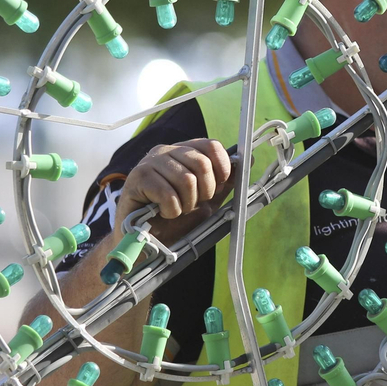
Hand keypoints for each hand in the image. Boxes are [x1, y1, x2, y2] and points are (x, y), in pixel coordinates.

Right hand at [117, 139, 232, 242]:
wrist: (147, 240)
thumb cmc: (175, 218)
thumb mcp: (207, 200)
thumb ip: (225, 182)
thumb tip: (248, 160)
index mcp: (183, 151)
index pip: (211, 145)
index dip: (222, 167)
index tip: (218, 187)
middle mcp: (166, 151)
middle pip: (201, 162)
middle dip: (205, 191)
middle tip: (193, 204)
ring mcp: (150, 162)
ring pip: (186, 179)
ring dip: (186, 203)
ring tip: (177, 210)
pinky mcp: (138, 178)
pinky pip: (168, 193)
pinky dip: (172, 210)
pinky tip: (163, 213)